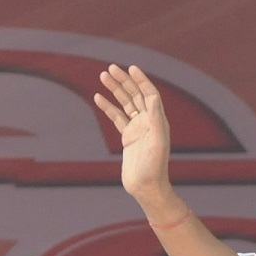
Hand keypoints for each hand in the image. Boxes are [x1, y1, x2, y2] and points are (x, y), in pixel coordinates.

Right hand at [92, 65, 175, 208]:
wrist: (146, 187)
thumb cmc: (154, 167)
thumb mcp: (157, 142)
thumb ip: (156, 119)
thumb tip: (153, 97)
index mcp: (158, 121)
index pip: (150, 94)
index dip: (141, 80)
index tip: (131, 68)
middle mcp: (149, 122)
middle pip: (135, 95)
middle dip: (124, 81)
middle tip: (110, 68)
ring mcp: (137, 129)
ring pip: (125, 104)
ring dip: (115, 89)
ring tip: (102, 76)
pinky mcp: (128, 137)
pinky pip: (117, 117)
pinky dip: (108, 107)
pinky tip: (98, 97)